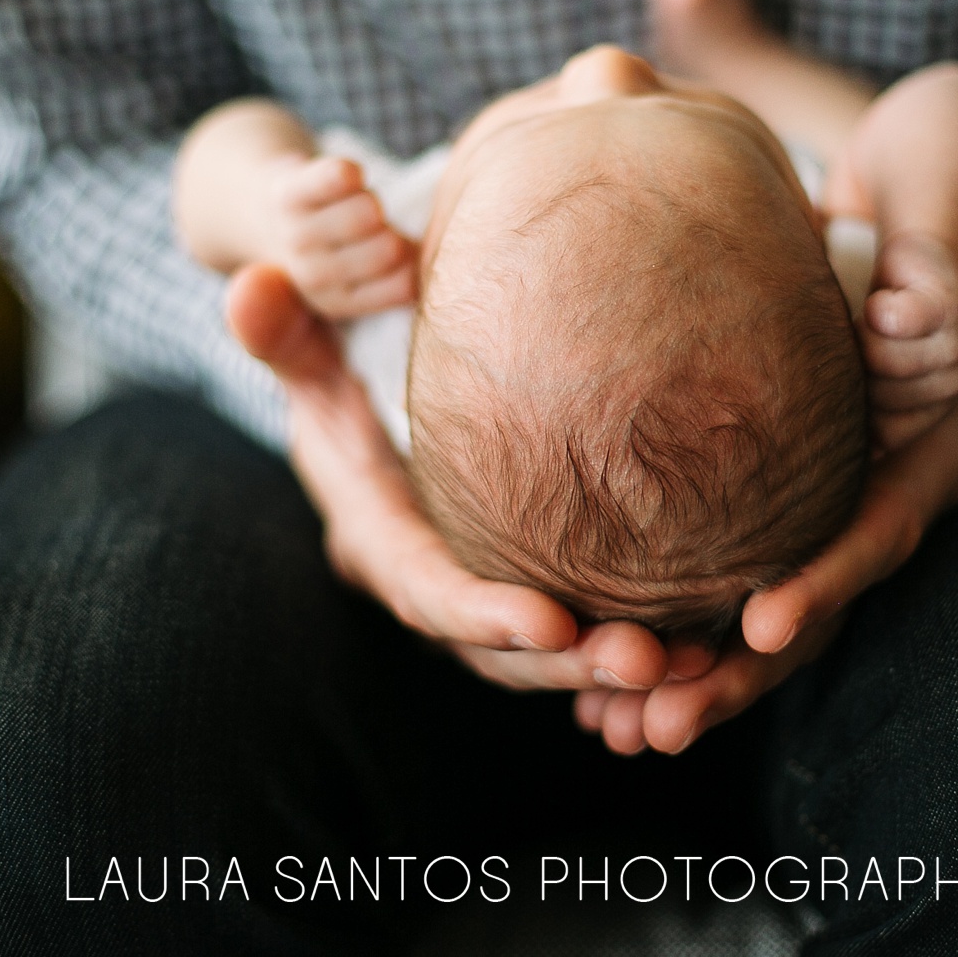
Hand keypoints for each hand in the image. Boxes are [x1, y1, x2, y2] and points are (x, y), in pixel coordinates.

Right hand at [226, 265, 673, 692]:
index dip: (483, 615)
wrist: (370, 391)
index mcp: (377, 536)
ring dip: (613, 669)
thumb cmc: (346, 361)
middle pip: (498, 649)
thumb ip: (286, 330)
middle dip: (570, 663)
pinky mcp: (527, 585)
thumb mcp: (315, 348)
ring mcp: (480, 592)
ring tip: (695, 669)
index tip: (551, 622)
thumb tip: (249, 287)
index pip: (427, 591)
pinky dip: (631, 649)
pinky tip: (708, 652)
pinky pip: (580, 635)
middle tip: (653, 661)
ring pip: (546, 657)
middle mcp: (428, 581)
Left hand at [263, 155, 415, 319]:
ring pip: (369, 212)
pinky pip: (335, 179)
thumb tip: (426, 266)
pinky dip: (349, 172)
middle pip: (391, 249)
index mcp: (339, 303)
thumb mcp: (360, 282)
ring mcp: (296, 237)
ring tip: (353, 205)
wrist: (261, 211)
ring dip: (370, 199)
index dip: (414, 261)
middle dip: (392, 230)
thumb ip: (399, 281)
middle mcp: (313, 279)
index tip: (396, 251)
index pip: (406, 285)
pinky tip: (348, 176)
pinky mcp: (286, 194)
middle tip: (370, 227)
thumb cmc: (329, 246)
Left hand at [576, 221, 957, 754]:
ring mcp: (830, 490)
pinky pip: (728, 566)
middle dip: (740, 671)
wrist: (930, 197)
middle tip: (653, 726)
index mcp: (934, 427)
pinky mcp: (780, 484)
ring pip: (765, 605)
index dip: (831, 575)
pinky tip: (589, 673)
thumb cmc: (951, 182)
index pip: (886, 519)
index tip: (764, 626)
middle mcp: (882, 478)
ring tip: (607, 726)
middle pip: (815, 598)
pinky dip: (669, 621)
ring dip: (694, 673)